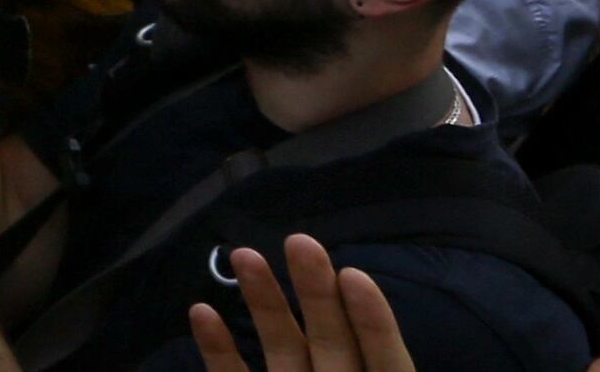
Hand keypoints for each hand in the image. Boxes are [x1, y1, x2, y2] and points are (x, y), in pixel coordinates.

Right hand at [190, 237, 418, 371]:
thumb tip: (398, 367)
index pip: (385, 360)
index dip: (373, 322)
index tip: (353, 275)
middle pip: (331, 340)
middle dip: (316, 291)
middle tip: (301, 241)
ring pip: (282, 347)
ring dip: (264, 302)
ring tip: (244, 254)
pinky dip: (218, 349)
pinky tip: (201, 311)